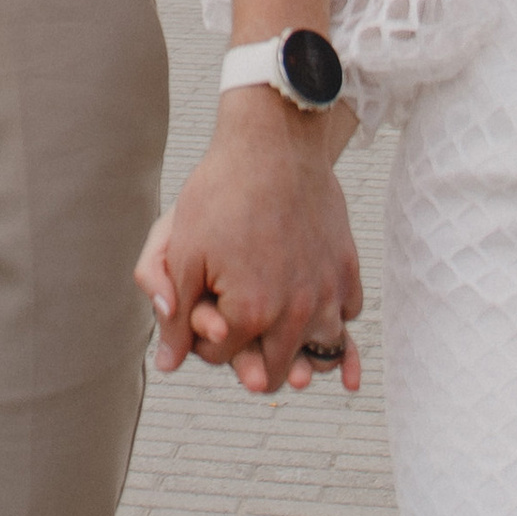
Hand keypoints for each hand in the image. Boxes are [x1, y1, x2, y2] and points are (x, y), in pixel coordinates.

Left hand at [135, 89, 361, 397]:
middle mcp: (298, 313)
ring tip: (276, 319)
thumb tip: (168, 364)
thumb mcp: (183, 250)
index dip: (203, 337)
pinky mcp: (348, 270)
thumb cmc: (220, 193)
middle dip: (251, 357)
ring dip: (299, 346)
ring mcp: (328, 292)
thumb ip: (176, 313)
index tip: (199, 308)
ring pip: (320, 351)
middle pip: (275, 371)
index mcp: (251, 314)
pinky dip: (329, 314)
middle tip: (236, 322)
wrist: (273, 144)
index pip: (221, 357)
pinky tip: (307, 295)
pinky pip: (346, 315)